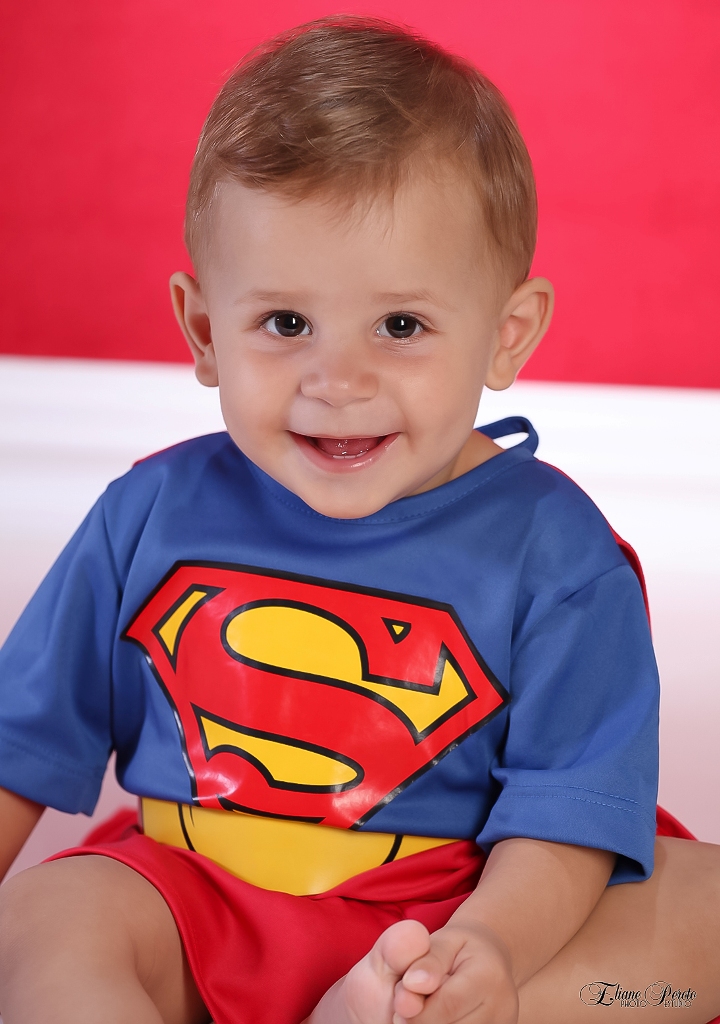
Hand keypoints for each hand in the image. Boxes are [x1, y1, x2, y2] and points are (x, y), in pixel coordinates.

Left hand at [393, 921, 518, 1023]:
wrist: (491, 959)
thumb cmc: (461, 947)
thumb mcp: (444, 941)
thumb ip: (427, 960)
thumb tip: (412, 984)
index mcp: (489, 974)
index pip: (448, 1004)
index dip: (418, 1011)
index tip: (398, 1006)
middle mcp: (503, 1005)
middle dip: (423, 1022)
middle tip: (411, 1007)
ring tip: (427, 1010)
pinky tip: (438, 1017)